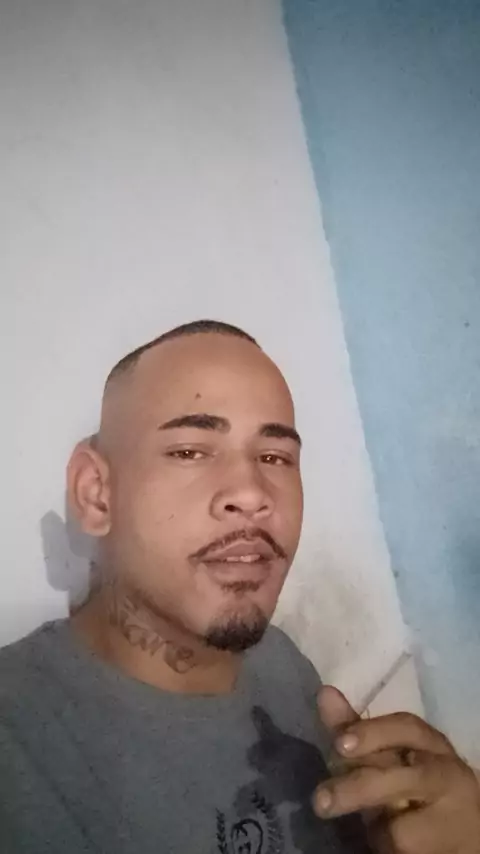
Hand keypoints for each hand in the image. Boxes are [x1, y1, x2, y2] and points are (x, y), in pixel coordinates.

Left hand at [313, 686, 479, 853]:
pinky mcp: (449, 845)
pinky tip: (387, 840)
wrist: (461, 832)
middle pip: (401, 778)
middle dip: (357, 789)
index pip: (407, 728)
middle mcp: (447, 774)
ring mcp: (452, 813)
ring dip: (372, 825)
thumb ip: (356, 729)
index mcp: (431, 745)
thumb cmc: (416, 786)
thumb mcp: (388, 755)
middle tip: (320, 801)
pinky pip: (403, 845)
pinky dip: (385, 843)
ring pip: (400, 824)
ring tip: (358, 822)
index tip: (339, 742)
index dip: (372, 733)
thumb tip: (325, 693)